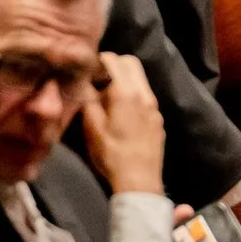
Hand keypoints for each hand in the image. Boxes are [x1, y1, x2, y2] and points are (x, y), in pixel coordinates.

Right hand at [79, 51, 165, 196]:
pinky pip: (145, 96)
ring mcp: (154, 106)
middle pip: (131, 63)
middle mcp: (145, 93)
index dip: (97, 61)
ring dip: (124, 80)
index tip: (86, 72)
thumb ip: (87, 98)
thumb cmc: (111, 154)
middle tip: (97, 80)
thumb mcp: (91, 126)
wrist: (139, 181)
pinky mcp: (158, 119)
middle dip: (113, 65)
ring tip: (107, 97)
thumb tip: (82, 79)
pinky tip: (121, 113)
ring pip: (140, 79)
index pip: (113, 59)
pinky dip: (133, 95)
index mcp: (126, 92)